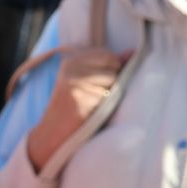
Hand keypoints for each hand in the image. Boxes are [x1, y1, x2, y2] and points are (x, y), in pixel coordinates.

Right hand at [25, 47, 130, 171]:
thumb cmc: (74, 109)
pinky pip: (107, 98)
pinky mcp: (80, 98)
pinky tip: (91, 114)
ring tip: (94, 105)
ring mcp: (74, 82)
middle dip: (112, 81)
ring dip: (110, 95)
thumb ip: (109, 66)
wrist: (53, 135)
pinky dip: (105, 108)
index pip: (108, 54)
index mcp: (71, 60)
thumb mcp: (87, 82)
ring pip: (113, 81)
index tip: (100, 84)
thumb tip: (133, 53)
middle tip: (96, 96)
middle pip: (112, 65)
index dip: (112, 70)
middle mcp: (71, 67)